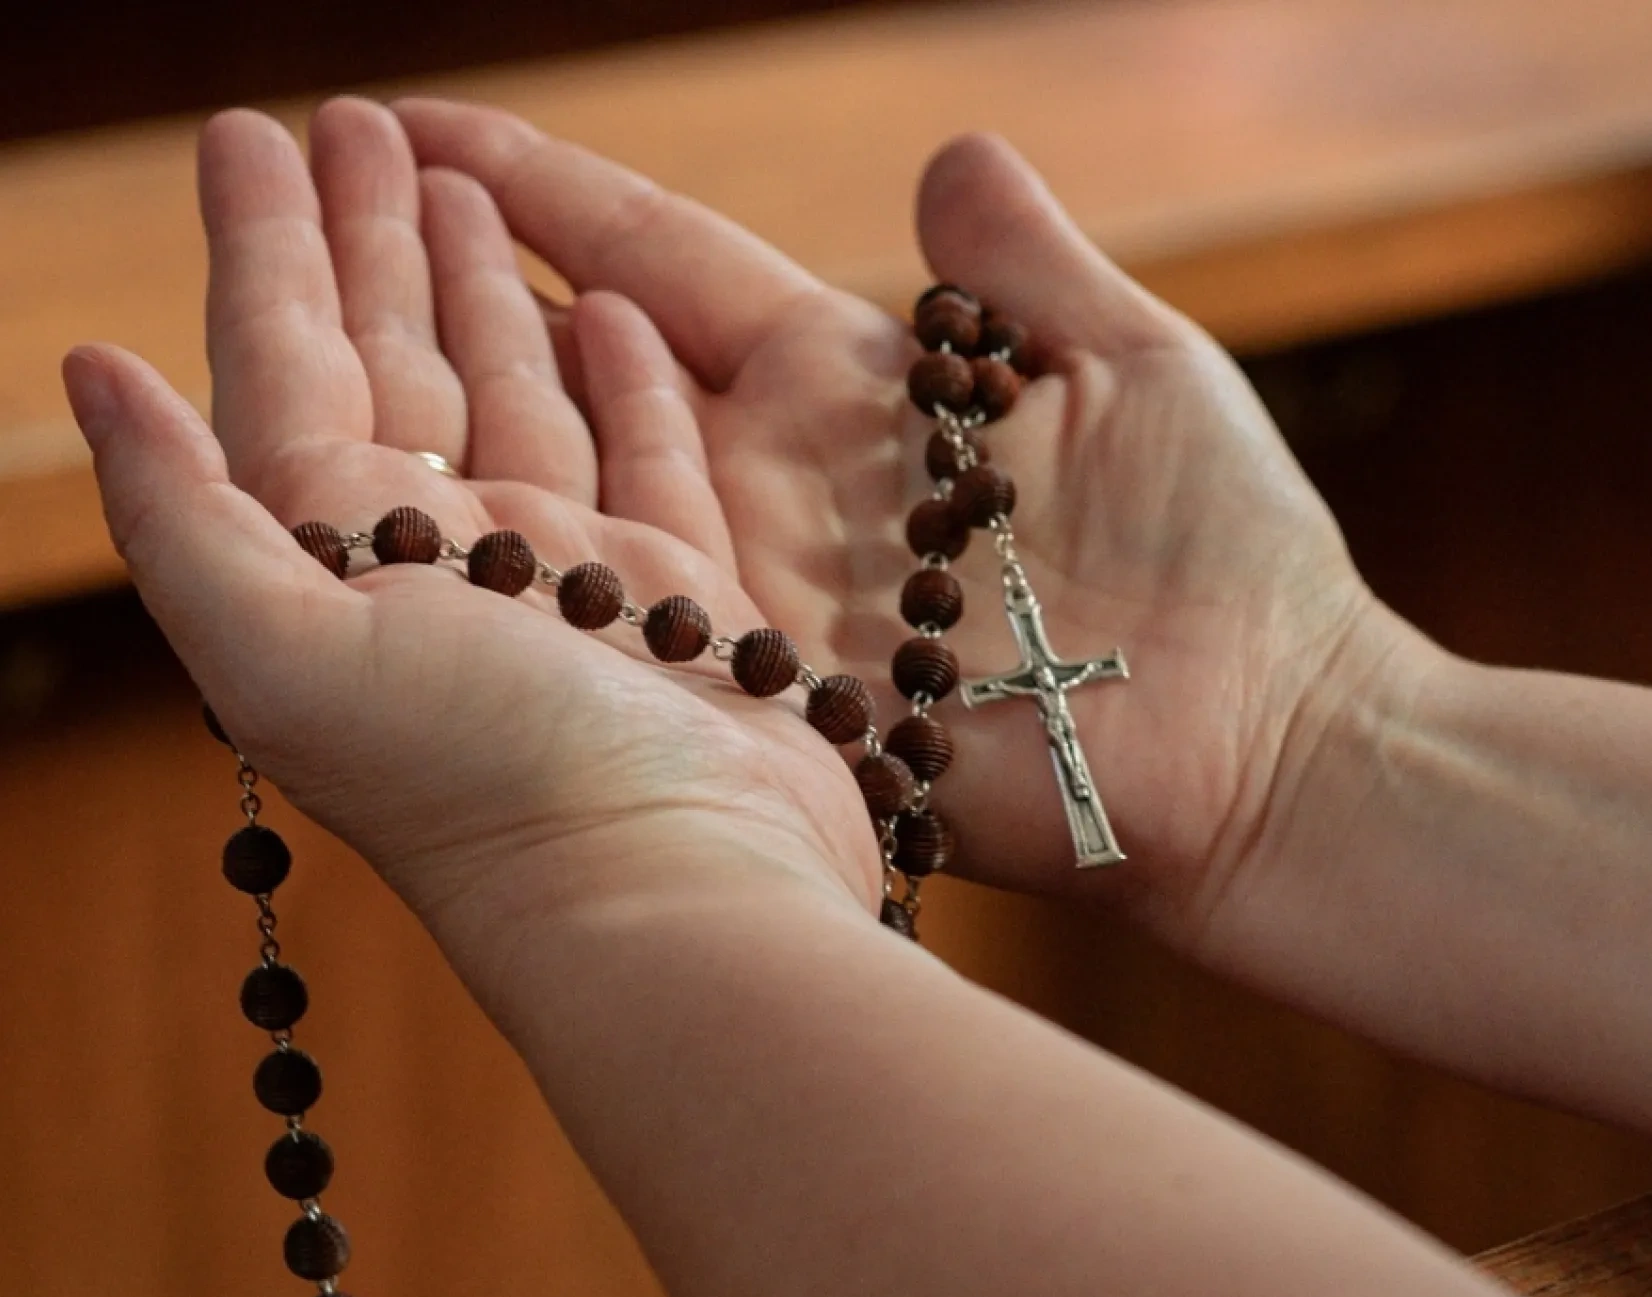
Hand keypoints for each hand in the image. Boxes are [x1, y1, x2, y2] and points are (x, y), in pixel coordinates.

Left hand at [64, 101, 884, 990]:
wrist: (678, 898)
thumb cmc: (484, 786)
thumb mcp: (284, 654)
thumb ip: (181, 513)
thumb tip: (88, 369)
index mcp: (340, 561)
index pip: (286, 364)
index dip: (264, 246)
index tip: (253, 134)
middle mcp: (448, 563)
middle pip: (402, 361)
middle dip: (376, 238)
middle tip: (365, 122)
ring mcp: (571, 575)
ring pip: (523, 393)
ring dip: (492, 286)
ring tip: (474, 186)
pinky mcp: (682, 594)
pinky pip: (649, 453)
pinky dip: (626, 377)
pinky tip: (607, 308)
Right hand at [390, 98, 1406, 940]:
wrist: (1264, 749)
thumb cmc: (1233, 556)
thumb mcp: (1134, 364)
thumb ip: (1021, 268)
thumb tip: (949, 151)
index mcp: (862, 384)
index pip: (667, 265)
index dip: (549, 198)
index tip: (428, 130)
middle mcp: (790, 482)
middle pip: (592, 368)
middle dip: (463, 290)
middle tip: (326, 213)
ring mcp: (773, 594)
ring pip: (592, 495)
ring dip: (473, 425)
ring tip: (330, 344)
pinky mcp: (783, 699)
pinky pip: (651, 627)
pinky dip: (555, 577)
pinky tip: (439, 534)